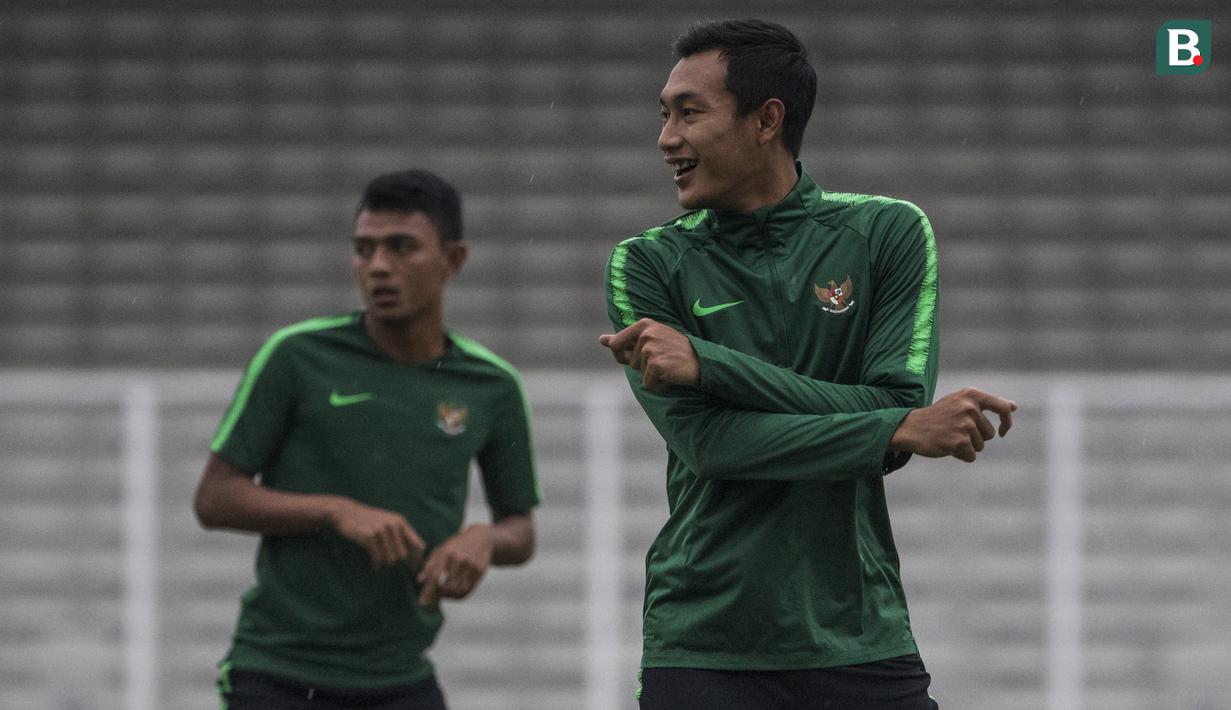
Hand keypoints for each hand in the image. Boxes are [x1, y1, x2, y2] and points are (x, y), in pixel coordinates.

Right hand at [327, 498, 425, 569]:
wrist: (346, 512)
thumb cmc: (368, 521)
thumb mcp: (388, 522)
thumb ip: (401, 535)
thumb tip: (415, 556)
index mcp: (401, 522)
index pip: (418, 545)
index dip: (417, 560)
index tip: (412, 569)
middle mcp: (394, 525)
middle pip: (404, 555)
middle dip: (400, 565)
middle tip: (394, 570)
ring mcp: (382, 529)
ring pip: (392, 558)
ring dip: (387, 565)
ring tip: (382, 566)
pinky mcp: (370, 535)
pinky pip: (378, 558)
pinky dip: (377, 564)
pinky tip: (375, 566)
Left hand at [417, 524, 493, 605]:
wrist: (481, 537)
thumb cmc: (456, 545)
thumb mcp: (441, 550)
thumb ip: (430, 565)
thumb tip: (419, 580)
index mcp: (446, 553)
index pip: (434, 576)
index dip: (428, 591)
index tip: (422, 602)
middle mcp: (459, 559)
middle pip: (447, 586)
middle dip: (438, 595)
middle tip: (433, 598)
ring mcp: (471, 565)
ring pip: (458, 590)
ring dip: (449, 596)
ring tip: (443, 595)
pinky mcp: (480, 571)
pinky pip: (468, 590)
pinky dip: (458, 595)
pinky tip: (453, 593)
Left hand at [599, 318, 698, 391]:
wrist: (701, 361)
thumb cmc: (675, 350)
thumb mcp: (650, 338)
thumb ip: (624, 339)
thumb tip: (601, 339)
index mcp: (643, 324)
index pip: (615, 344)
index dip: (621, 356)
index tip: (639, 356)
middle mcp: (646, 334)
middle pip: (628, 362)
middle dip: (643, 367)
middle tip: (663, 359)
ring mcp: (651, 349)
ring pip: (639, 373)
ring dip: (652, 375)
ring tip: (668, 366)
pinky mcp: (656, 365)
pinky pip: (647, 384)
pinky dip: (658, 385)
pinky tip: (670, 376)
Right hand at [890, 387, 1016, 461]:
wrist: (911, 427)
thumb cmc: (939, 416)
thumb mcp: (960, 402)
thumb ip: (986, 403)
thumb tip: (1014, 406)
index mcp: (971, 395)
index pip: (1003, 408)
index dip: (1007, 422)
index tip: (1004, 431)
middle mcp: (970, 408)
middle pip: (990, 433)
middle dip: (976, 437)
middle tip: (955, 431)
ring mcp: (965, 425)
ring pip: (980, 446)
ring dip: (967, 446)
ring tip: (949, 437)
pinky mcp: (959, 441)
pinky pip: (971, 456)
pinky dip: (961, 455)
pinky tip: (947, 447)